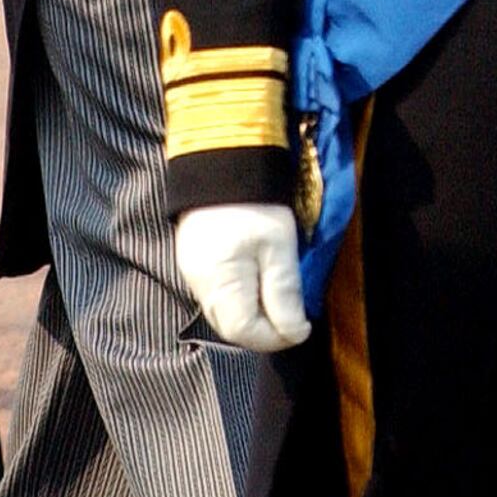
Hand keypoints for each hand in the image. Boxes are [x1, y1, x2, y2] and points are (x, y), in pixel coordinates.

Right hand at [173, 203, 311, 350]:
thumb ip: (284, 294)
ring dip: (253, 316)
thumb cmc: (256, 204)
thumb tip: (294, 333)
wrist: (223, 159)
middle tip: (294, 317)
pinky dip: (241, 300)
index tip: (304, 327)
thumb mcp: (280, 248)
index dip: (276, 338)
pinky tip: (259, 283)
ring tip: (279, 300)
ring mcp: (192, 274)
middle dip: (265, 330)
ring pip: (224, 314)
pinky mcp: (193, 262)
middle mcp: (198, 286)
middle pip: (231, 329)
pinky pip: (218, 296)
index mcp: (219, 284)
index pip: (245, 333)